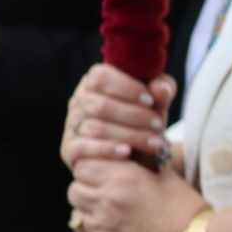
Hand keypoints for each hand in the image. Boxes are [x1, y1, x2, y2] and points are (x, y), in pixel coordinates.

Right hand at [62, 64, 178, 173]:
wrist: (137, 154)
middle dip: (135, 116)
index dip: (126, 87)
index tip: (151, 100)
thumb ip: (162, 91)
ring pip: (96, 128)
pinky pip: (83, 148)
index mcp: (95, 82)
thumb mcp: (157, 104)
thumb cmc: (145, 120)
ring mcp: (72, 125)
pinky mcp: (69, 149)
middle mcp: (79, 101)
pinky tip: (127, 152)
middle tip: (159, 124)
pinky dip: (107, 149)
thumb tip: (160, 87)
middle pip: (101, 105)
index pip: (100, 76)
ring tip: (155, 143)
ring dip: (130, 135)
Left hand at [68, 157, 207, 231]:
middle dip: (86, 190)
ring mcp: (103, 228)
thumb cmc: (188, 210)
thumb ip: (145, 165)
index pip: (83, 167)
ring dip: (89, 214)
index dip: (92, 170)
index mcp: (123, 178)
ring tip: (110, 217)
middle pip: (74, 190)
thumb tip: (134, 154)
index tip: (103, 175)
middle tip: (105, 195)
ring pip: (76, 216)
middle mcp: (107, 201)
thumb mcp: (169, 177)